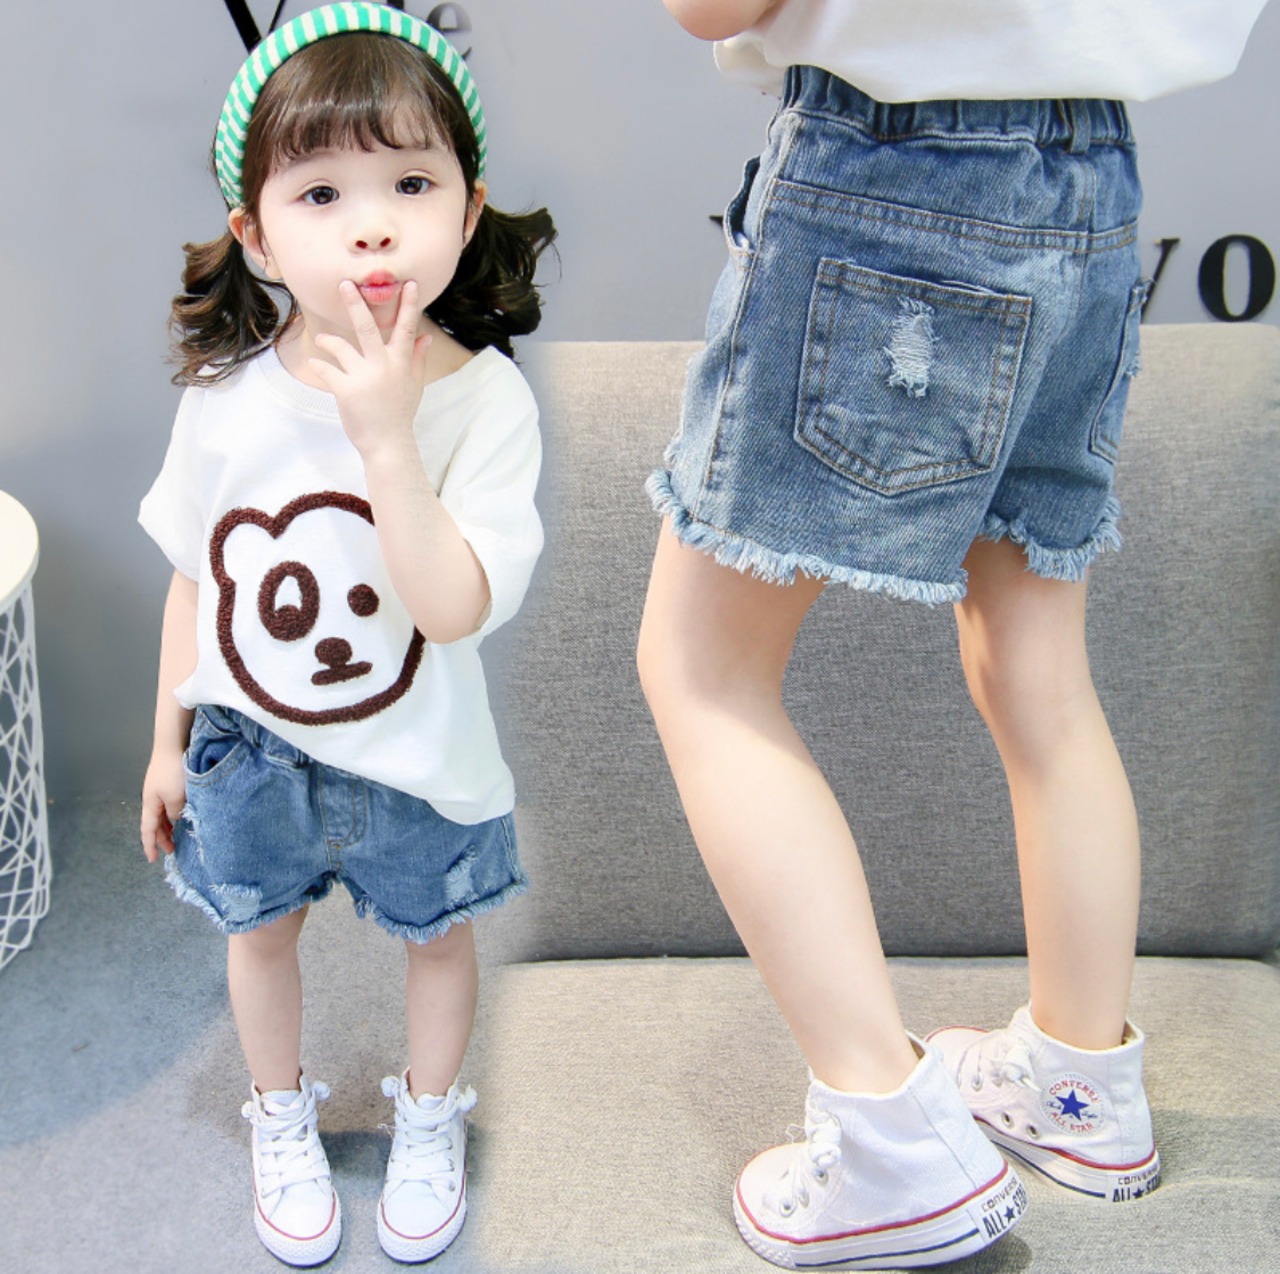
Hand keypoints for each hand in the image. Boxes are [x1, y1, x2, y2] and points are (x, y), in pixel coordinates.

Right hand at [140, 749, 186, 861]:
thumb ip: (176, 812)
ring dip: (169, 825)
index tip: (152, 859)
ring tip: (179, 835)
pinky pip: (170, 803)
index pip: (147, 830)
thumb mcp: (175, 797)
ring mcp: (160, 788)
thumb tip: (176, 818)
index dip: (149, 845)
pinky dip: (174, 813)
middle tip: (172, 849)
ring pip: (163, 813)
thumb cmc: (172, 770)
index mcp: (150, 803)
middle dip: (162, 837)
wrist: (173, 743)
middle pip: (155, 823)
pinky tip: (184, 813)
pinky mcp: (170, 781)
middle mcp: (153, 797)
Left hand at [309, 279, 430, 457]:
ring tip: (322, 338)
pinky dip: (319, 366)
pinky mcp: (346, 390)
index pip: (406, 328)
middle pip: (367, 328)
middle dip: (356, 304)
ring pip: (341, 347)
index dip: (408, 305)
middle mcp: (383, 366)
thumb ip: (417, 358)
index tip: (408, 284)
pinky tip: (316, 365)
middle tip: (344, 285)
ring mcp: (364, 377)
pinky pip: (327, 370)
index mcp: (400, 363)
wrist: (388, 444)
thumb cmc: (399, 414)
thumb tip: (426, 338)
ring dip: (328, 340)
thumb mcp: (414, 385)